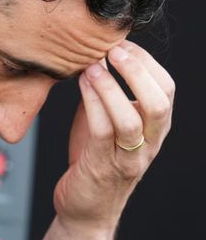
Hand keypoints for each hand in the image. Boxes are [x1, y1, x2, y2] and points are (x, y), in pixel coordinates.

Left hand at [49, 40, 174, 237]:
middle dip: (137, 71)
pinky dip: (93, 103)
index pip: (166, 88)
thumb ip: (104, 91)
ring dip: (112, 87)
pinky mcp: (103, 166)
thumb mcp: (104, 118)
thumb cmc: (93, 156)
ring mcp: (128, 157)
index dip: (146, 61)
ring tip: (93, 66)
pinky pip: (103, 132)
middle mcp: (149, 143)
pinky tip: (80, 85)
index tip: (120, 42)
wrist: (85, 205)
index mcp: (154, 127)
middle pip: (159, 102)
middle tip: (112, 50)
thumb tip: (92, 53)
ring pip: (132, 119)